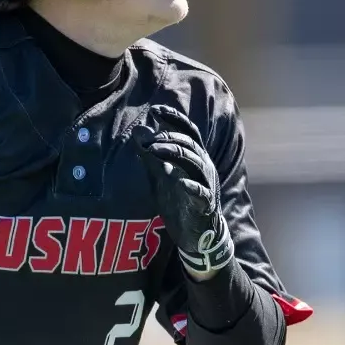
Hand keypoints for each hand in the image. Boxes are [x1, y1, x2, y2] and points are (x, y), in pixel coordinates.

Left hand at [129, 105, 232, 279]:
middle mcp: (203, 167)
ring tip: (155, 149)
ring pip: (195, 163)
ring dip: (175, 154)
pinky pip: (200, 192)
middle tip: (148, 139)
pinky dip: (190, 186)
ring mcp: (206, 185)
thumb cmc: (179, 201)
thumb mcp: (160, 176)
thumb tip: (137, 131)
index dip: (174, 119)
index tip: (155, 109)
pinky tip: (178, 181)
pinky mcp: (205, 204)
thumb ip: (150, 156)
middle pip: (190, 145)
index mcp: (194, 157)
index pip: (188, 132)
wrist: (197, 234)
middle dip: (169, 138)